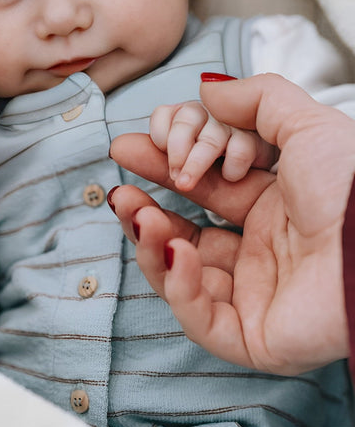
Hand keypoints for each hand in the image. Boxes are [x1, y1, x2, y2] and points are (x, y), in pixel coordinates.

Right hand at [109, 73, 354, 374]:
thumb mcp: (306, 126)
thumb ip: (256, 100)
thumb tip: (205, 89)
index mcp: (272, 209)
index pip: (203, 191)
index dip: (166, 169)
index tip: (133, 146)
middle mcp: (259, 253)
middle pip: (184, 234)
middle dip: (146, 210)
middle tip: (119, 190)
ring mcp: (253, 297)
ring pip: (182, 279)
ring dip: (152, 245)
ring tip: (137, 214)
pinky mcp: (252, 338)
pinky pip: (201, 317)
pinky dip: (179, 284)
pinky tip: (176, 249)